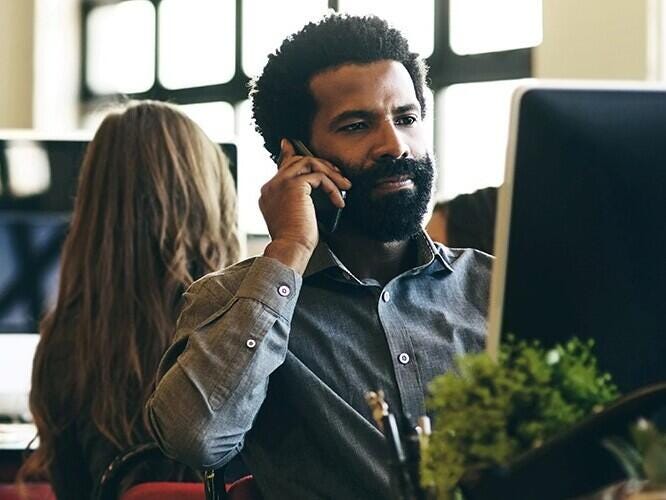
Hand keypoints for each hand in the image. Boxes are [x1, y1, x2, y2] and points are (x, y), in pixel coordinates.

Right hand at [260, 139, 350, 273]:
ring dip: (330, 173)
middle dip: (321, 164)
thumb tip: (315, 187)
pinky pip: (319, 177)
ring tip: (344, 187)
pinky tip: (338, 202)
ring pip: (308, 162)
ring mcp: (280, 184)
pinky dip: (332, 187)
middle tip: (338, 175)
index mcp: (269, 193)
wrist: (290, 250)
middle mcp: (271, 186)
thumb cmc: (296, 240)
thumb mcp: (297, 216)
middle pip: (297, 161)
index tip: (293, 145)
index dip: (291, 154)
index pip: (283, 166)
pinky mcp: (293, 186)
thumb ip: (301, 199)